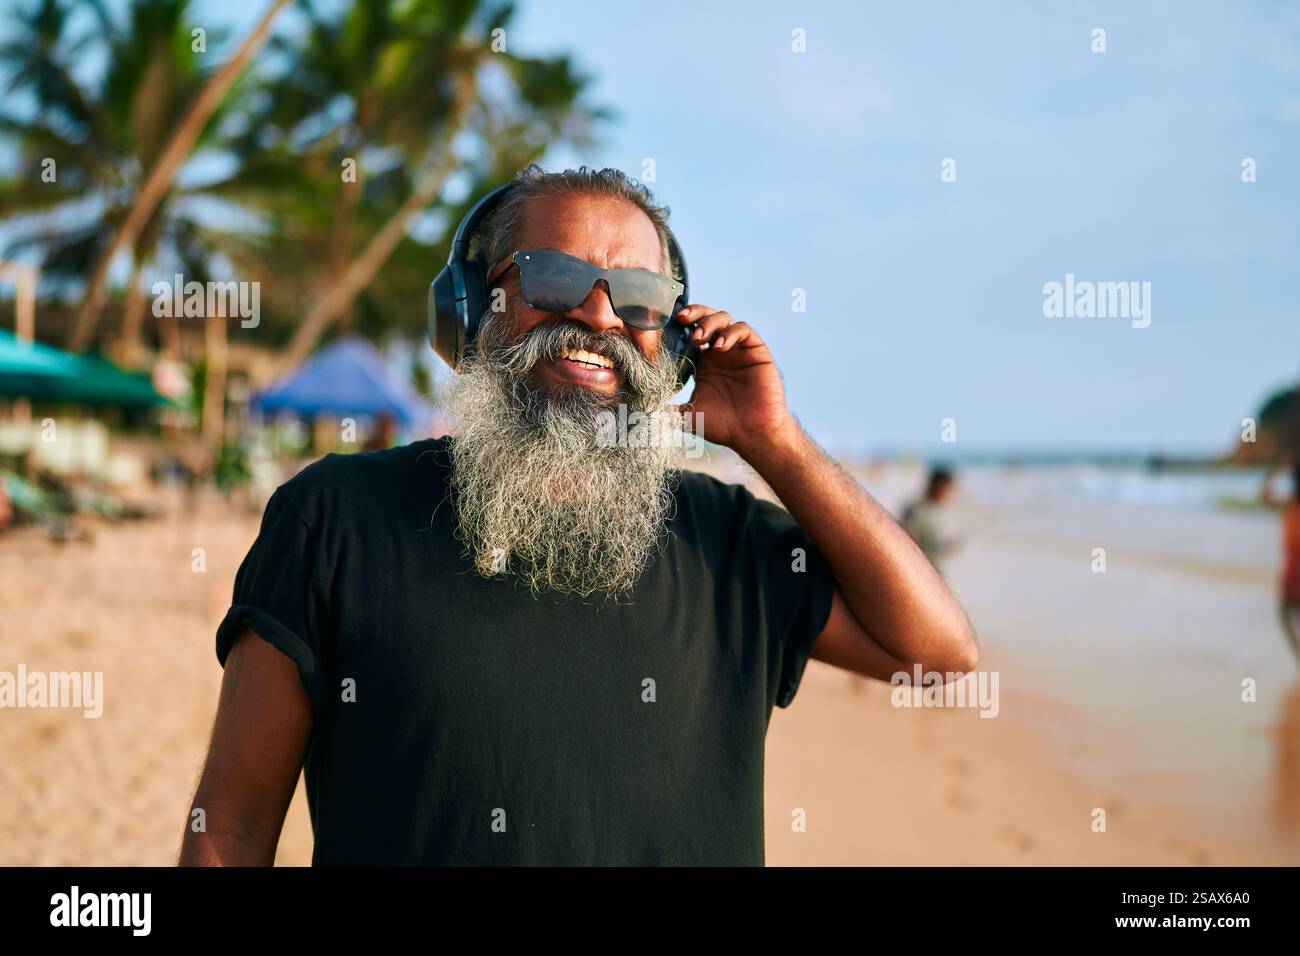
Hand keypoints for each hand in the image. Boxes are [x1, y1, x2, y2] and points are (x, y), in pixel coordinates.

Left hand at [673, 304, 796, 456]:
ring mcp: (738, 350)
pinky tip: (719, 346)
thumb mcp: (689, 415)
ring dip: (709, 322)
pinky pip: (744, 330)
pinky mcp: (756, 351)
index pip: (689, 332)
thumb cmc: (723, 426)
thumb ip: (668, 410)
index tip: (663, 323)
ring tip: (699, 338)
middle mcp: (720, 352)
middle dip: (693, 314)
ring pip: (724, 319)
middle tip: (680, 319)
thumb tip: (642, 410)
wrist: (753, 435)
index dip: (678, 325)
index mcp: (703, 362)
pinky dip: (730, 333)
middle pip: (705, 318)